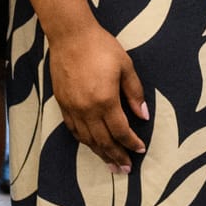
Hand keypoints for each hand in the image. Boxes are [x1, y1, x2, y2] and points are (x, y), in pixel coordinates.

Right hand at [46, 25, 147, 172]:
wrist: (70, 36)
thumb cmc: (101, 47)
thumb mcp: (125, 67)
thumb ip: (135, 93)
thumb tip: (143, 115)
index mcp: (105, 100)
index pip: (121, 131)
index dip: (131, 143)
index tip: (140, 150)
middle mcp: (87, 109)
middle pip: (103, 141)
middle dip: (116, 156)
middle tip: (126, 169)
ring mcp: (72, 108)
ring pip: (87, 139)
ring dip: (100, 153)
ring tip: (110, 164)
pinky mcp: (62, 104)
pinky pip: (74, 130)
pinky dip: (84, 141)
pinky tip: (91, 145)